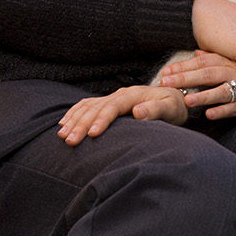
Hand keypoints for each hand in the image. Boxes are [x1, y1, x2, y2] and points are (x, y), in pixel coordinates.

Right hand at [57, 86, 185, 144]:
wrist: (173, 98)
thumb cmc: (173, 107)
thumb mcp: (171, 108)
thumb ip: (155, 110)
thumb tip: (138, 112)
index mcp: (133, 95)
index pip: (113, 107)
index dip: (101, 120)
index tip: (91, 134)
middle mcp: (120, 94)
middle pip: (96, 108)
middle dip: (81, 124)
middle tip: (69, 141)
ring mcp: (113, 96)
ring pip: (88, 106)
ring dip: (73, 120)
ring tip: (62, 135)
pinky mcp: (109, 101)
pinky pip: (87, 104)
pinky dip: (74, 113)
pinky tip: (64, 122)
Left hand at [160, 50, 235, 119]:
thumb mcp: (234, 62)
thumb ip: (215, 58)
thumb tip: (196, 53)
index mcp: (231, 60)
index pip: (203, 61)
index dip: (183, 66)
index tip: (165, 73)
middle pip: (209, 73)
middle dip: (186, 78)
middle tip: (165, 83)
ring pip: (223, 90)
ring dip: (204, 95)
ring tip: (186, 100)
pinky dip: (224, 111)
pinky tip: (209, 115)